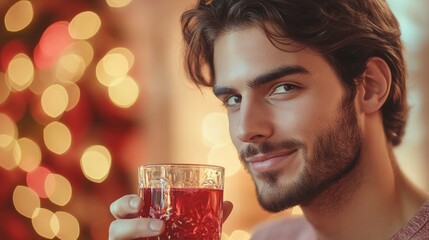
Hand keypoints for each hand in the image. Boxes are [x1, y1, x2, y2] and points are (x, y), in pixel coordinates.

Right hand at [108, 194, 233, 239]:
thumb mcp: (195, 234)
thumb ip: (207, 220)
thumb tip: (228, 204)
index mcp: (139, 222)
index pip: (122, 209)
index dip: (125, 204)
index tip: (139, 202)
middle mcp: (128, 238)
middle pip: (115, 227)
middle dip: (130, 225)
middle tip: (159, 225)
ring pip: (117, 239)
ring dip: (136, 234)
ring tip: (161, 232)